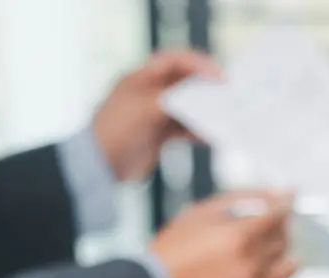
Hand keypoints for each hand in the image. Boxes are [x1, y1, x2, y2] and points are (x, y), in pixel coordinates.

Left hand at [93, 50, 220, 180]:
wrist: (100, 166)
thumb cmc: (115, 131)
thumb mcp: (145, 108)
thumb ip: (174, 99)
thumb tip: (203, 98)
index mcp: (142, 77)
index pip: (175, 60)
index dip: (199, 63)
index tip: (219, 74)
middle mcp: (151, 92)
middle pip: (186, 83)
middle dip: (207, 88)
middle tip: (228, 94)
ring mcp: (156, 113)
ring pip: (188, 106)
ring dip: (205, 111)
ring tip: (223, 116)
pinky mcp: (160, 134)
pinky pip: (185, 128)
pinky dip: (198, 131)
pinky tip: (209, 137)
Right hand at [152, 191, 296, 277]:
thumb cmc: (171, 255)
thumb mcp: (200, 213)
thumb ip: (240, 199)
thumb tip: (275, 194)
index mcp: (239, 236)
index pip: (280, 213)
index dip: (284, 205)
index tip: (286, 202)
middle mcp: (252, 263)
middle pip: (285, 238)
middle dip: (277, 229)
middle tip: (260, 229)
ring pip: (288, 265)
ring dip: (279, 255)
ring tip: (258, 253)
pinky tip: (253, 274)